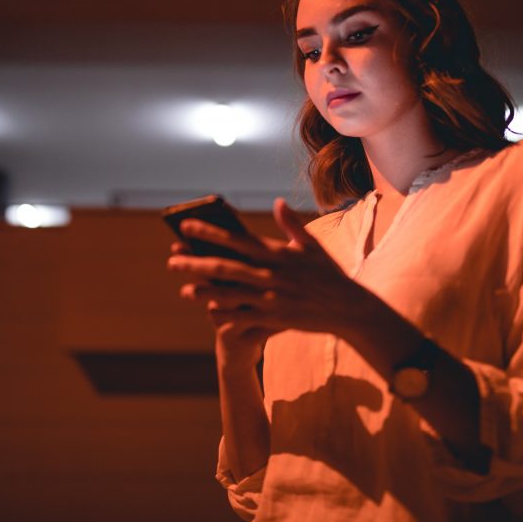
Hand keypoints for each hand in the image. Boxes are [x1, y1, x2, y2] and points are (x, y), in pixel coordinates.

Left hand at [167, 198, 380, 343]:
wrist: (350, 309)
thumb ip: (291, 224)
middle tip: (173, 260)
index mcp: (277, 253)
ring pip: (229, 294)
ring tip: (184, 289)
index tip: (187, 226)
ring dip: (204, 291)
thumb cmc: (331, 275)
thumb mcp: (312, 246)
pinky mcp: (275, 319)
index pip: (236, 239)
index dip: (209, 232)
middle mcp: (270, 274)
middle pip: (224, 267)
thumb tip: (277, 202)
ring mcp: (271, 298)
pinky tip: (210, 315)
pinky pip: (244, 318)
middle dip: (196, 263)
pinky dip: (226, 316)